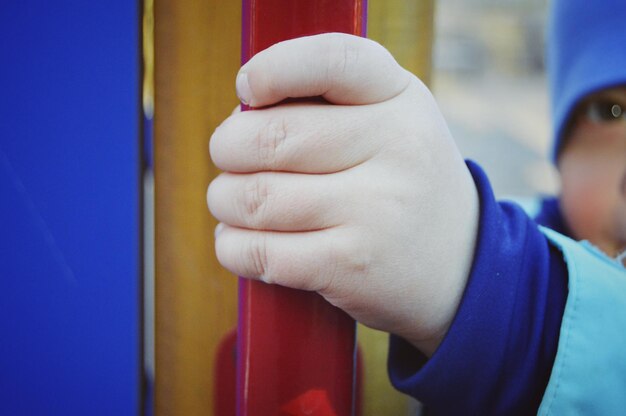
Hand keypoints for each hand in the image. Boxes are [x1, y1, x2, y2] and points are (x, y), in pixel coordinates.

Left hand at [207, 33, 478, 355]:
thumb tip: (241, 115)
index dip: (274, 68)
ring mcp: (376, 211)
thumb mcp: (392, 123)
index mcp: (400, 99)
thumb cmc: (401, 183)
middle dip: (227, 148)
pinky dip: (233, 247)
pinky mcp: (352, 265)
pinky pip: (261, 251)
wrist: (461, 264)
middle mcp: (395, 149)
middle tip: (229, 159)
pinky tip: (240, 242)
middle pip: (270, 137)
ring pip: (256, 198)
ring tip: (233, 203)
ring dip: (225, 201)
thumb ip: (329, 105)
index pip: (331, 60)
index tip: (248, 89)